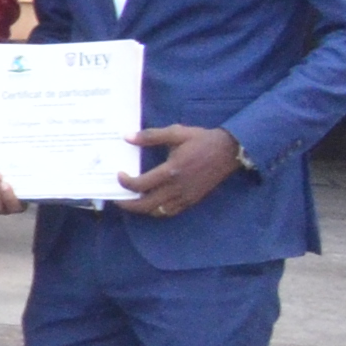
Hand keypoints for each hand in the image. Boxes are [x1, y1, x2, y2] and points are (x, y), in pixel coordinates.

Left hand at [120, 122, 243, 218]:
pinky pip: (170, 212)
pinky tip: (151, 202)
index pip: (140, 185)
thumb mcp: (176, 133)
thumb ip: (150, 136)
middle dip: (127, 204)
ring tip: (131, 201)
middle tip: (117, 197)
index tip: (119, 175)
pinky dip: (157, 210)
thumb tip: (126, 137)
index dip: (125, 183)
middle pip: (145, 205)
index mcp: (171, 171)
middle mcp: (177, 188)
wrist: (229, 151)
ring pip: (157, 212)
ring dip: (141, 209)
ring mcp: (185, 196)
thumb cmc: (201, 140)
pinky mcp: (192, 200)